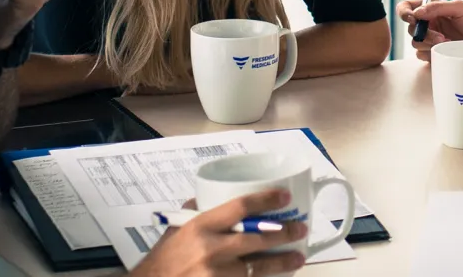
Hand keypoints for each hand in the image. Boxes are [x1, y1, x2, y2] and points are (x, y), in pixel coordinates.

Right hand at [129, 191, 308, 276]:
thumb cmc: (163, 260)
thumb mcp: (176, 229)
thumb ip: (196, 211)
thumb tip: (215, 195)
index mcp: (200, 228)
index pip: (240, 208)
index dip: (266, 200)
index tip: (284, 198)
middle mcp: (210, 251)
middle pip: (257, 239)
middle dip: (284, 234)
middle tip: (299, 229)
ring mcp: (217, 275)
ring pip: (259, 267)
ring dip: (282, 263)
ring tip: (298, 258)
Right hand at [395, 0, 462, 62]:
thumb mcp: (459, 8)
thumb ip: (437, 7)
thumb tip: (417, 12)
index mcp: (432, 9)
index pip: (407, 7)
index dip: (404, 12)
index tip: (412, 18)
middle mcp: (429, 24)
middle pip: (411, 28)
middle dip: (424, 33)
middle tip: (442, 37)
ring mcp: (431, 40)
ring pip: (416, 43)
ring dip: (430, 44)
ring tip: (449, 44)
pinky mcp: (434, 54)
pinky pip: (422, 56)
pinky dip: (431, 55)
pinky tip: (447, 52)